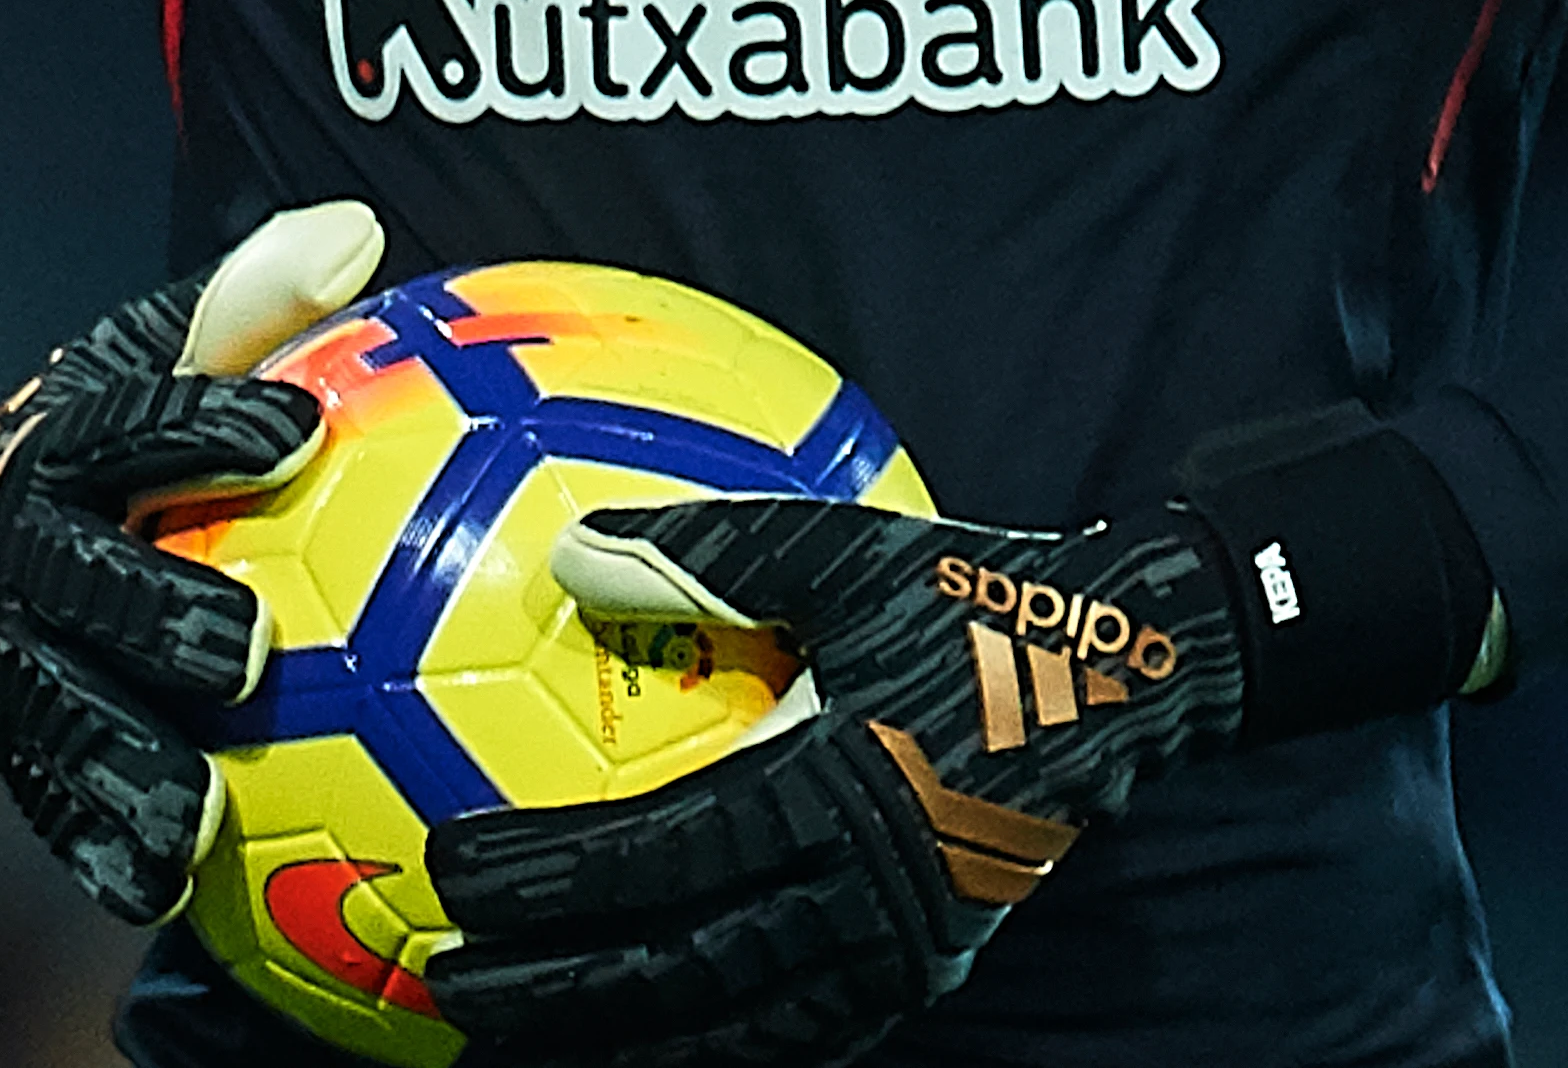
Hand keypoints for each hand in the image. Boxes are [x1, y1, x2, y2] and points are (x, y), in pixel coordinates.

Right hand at [0, 200, 383, 918]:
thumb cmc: (81, 440)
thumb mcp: (141, 355)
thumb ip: (250, 302)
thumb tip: (361, 231)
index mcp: (67, 451)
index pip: (143, 428)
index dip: (214, 426)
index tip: (297, 430)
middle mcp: (26, 558)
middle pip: (94, 587)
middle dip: (163, 614)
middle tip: (250, 649)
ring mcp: (6, 660)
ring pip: (67, 716)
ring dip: (129, 767)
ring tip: (198, 817)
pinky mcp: (8, 739)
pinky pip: (53, 800)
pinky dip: (101, 844)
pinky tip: (163, 889)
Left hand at [423, 497, 1246, 1067]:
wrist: (1123, 675)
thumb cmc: (971, 598)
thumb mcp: (842, 549)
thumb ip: (705, 550)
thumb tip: (571, 551)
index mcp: (833, 790)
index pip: (655, 858)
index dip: (546, 877)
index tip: (449, 871)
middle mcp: (862, 895)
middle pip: (675, 974)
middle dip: (552, 990)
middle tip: (444, 986)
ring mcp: (898, 951)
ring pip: (733, 1029)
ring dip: (617, 1041)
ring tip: (519, 1041)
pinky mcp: (923, 973)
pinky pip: (802, 1038)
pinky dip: (715, 1052)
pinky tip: (647, 1048)